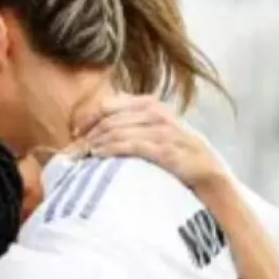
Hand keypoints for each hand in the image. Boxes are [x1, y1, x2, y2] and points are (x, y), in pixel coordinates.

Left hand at [72, 94, 228, 191]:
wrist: (208, 174)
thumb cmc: (173, 155)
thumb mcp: (150, 133)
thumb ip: (126, 126)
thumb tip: (88, 135)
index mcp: (149, 104)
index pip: (108, 104)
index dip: (87, 118)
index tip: (74, 135)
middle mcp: (156, 112)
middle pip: (109, 119)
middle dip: (86, 136)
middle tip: (71, 153)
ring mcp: (163, 130)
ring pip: (117, 130)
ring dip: (95, 143)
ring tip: (81, 157)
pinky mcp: (168, 148)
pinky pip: (133, 144)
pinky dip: (112, 149)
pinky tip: (99, 156)